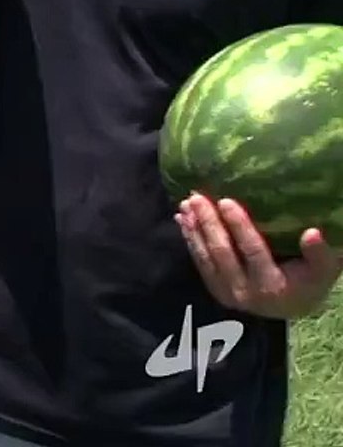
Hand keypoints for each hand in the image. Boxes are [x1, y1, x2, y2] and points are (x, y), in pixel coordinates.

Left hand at [178, 195, 339, 319]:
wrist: (292, 306)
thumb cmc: (310, 280)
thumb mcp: (322, 270)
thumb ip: (320, 254)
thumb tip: (312, 233)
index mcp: (273, 286)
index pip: (252, 251)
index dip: (238, 226)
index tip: (226, 201)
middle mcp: (246, 292)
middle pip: (222, 253)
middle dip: (208, 223)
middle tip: (197, 197)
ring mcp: (227, 292)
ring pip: (205, 257)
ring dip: (193, 229)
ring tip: (186, 204)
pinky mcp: (215, 289)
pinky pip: (199, 262)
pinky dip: (190, 239)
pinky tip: (182, 219)